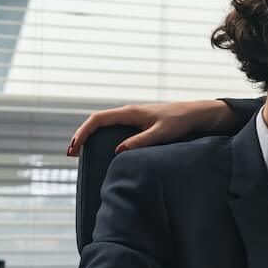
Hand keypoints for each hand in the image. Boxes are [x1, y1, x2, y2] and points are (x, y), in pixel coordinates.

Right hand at [66, 100, 233, 156]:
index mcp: (130, 112)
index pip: (98, 119)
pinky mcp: (139, 125)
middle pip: (97, 122)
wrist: (196, 115)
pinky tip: (103, 152)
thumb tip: (119, 152)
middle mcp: (128, 113)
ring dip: (91, 138)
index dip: (82, 132)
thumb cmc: (180, 121)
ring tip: (81, 155)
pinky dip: (103, 139)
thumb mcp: (161, 133)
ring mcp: (133, 119)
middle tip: (71, 154)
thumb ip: (141, 141)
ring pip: (105, 126)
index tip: (74, 147)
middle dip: (82, 136)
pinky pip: (115, 130)